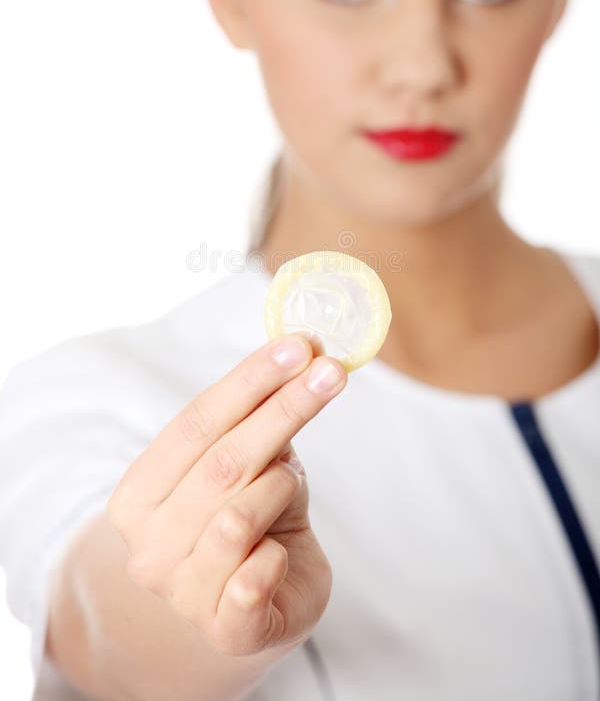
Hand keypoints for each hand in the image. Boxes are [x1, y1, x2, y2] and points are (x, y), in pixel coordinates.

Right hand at [106, 334, 346, 655]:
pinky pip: (253, 580)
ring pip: (237, 517)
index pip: (196, 422)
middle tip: (330, 374)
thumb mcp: (247, 465)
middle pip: (222, 461)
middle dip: (284, 410)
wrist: (249, 609)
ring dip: (279, 489)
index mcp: (138, 495)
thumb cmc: (246, 521)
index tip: (297, 346)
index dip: (250, 380)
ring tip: (288, 485)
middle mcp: (148, 546)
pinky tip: (281, 551)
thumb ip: (259, 421)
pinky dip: (276, 555)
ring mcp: (180, 592)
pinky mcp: (224, 630)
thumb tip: (303, 357)